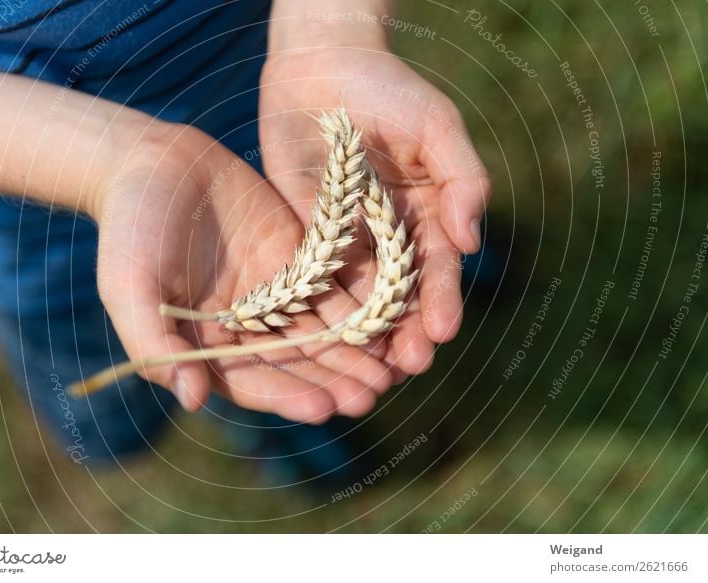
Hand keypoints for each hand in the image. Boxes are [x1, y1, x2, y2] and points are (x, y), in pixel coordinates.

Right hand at [92, 122, 393, 421]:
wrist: (149, 161)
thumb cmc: (128, 229)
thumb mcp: (130, 288)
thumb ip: (158, 344)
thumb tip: (192, 400)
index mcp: (208, 344)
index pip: (252, 380)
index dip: (287, 395)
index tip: (323, 408)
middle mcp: (248, 325)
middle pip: (297, 361)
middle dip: (333, 379)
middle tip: (371, 396)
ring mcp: (276, 290)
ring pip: (323, 326)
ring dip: (356, 350)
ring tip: (392, 368)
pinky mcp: (298, 253)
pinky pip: (334, 281)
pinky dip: (361, 299)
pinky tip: (390, 313)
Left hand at [259, 45, 490, 377]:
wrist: (320, 65)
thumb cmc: (387, 88)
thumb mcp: (435, 124)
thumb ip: (463, 177)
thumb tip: (472, 240)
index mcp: (427, 213)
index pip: (437, 267)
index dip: (440, 300)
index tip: (442, 331)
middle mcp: (389, 236)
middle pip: (399, 294)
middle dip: (405, 331)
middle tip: (408, 366)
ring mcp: (347, 240)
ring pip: (357, 298)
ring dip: (363, 335)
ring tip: (368, 371)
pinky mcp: (306, 236)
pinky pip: (313, 279)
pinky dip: (319, 311)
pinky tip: (321, 341)